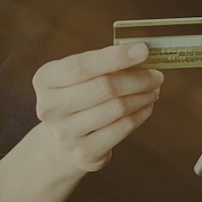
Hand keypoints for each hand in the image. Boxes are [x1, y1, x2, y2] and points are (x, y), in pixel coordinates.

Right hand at [32, 43, 163, 171]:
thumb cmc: (79, 95)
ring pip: (117, 108)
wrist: (65, 138)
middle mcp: (50, 108)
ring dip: (142, 96)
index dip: (115, 57)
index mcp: (45, 80)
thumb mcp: (81, 76)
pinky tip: (146, 106)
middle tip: (156, 75)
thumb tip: (142, 53)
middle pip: (104, 87)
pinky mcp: (84, 152)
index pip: (81, 66)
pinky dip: (140, 114)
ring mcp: (65, 134)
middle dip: (137, 79)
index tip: (144, 49)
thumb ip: (105, 63)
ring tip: (153, 90)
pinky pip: (122, 128)